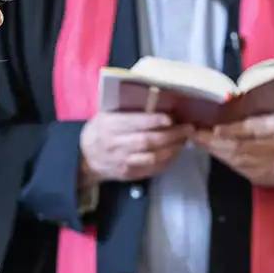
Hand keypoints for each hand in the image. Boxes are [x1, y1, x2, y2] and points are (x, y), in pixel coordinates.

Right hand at [80, 111, 194, 182]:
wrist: (85, 157)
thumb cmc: (100, 130)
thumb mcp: (106, 114)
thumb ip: (126, 109)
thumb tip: (154, 98)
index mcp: (109, 125)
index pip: (135, 123)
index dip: (155, 121)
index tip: (171, 117)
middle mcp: (115, 144)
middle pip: (148, 141)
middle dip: (171, 135)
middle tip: (188, 128)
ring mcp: (122, 162)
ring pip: (152, 157)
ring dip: (172, 149)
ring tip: (184, 140)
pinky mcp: (128, 174)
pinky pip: (152, 169)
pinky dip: (167, 161)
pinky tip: (175, 152)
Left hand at [198, 115, 273, 190]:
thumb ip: (259, 117)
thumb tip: (229, 111)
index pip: (251, 128)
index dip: (230, 130)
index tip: (213, 127)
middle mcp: (273, 147)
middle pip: (238, 146)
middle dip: (213, 141)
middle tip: (195, 133)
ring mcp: (267, 165)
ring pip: (235, 158)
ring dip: (214, 151)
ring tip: (199, 141)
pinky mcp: (261, 177)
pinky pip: (238, 168)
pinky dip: (224, 159)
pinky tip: (214, 152)